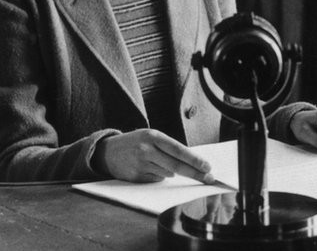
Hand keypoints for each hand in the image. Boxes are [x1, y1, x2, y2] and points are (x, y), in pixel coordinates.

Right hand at [93, 129, 214, 183]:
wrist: (108, 152)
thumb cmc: (135, 143)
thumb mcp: (150, 137)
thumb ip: (168, 147)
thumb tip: (193, 162)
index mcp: (152, 136)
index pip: (178, 149)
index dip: (194, 159)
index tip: (208, 166)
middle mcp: (146, 149)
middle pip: (176, 165)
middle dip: (195, 173)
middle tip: (208, 178)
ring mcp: (141, 164)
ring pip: (167, 173)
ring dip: (171, 172)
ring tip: (157, 163)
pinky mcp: (136, 177)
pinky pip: (156, 180)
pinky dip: (158, 176)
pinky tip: (148, 168)